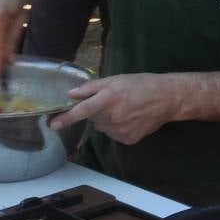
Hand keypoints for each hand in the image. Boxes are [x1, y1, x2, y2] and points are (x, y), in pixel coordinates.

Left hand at [48, 73, 179, 144]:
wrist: (167, 99)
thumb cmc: (140, 84)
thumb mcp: (115, 79)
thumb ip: (91, 88)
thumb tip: (71, 94)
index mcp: (110, 98)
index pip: (83, 110)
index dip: (66, 117)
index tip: (53, 124)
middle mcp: (114, 116)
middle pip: (91, 117)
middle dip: (96, 110)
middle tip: (111, 101)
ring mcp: (122, 131)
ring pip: (101, 127)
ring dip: (105, 119)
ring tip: (122, 109)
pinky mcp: (128, 140)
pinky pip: (112, 134)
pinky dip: (115, 127)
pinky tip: (128, 118)